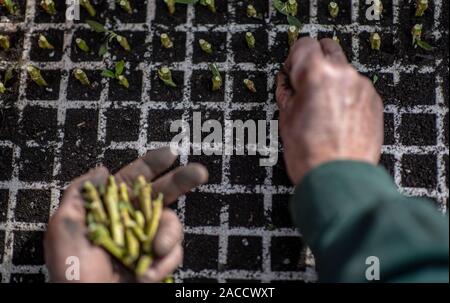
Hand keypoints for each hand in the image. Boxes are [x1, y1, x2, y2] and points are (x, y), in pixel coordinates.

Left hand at [44, 147, 207, 281]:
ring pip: (172, 225)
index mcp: (111, 207)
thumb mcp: (65, 224)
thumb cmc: (70, 267)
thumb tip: (103, 170)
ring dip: (168, 236)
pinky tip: (147, 274)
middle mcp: (132, 220)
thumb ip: (80, 193)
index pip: (134, 179)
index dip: (152, 164)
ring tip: (155, 250)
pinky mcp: (156, 261)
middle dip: (182, 180)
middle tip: (200, 172)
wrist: (84, 302)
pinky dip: (164, 263)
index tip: (171, 153)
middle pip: (163, 194)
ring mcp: (146, 240)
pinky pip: (173, 254)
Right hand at [276, 38, 383, 184]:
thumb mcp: (285, 118)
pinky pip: (357, 88)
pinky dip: (346, 95)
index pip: (304, 44)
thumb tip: (287, 81)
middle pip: (328, 48)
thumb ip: (287, 91)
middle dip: (315, 62)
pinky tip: (337, 118)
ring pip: (344, 70)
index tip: (291, 73)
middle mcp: (344, 74)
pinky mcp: (374, 101)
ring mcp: (363, 87)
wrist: (339, 179)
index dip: (293, 59)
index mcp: (317, 74)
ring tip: (322, 110)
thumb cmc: (310, 154)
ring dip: (332, 80)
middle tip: (305, 85)